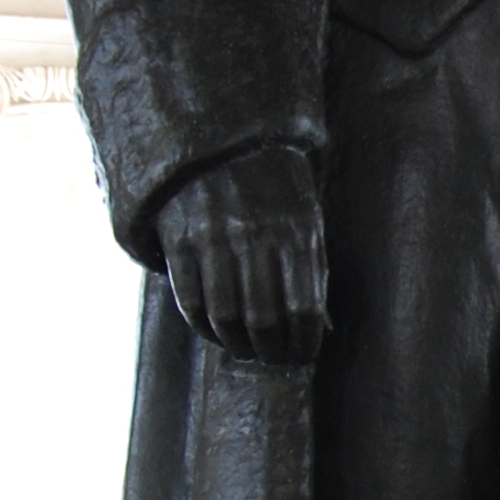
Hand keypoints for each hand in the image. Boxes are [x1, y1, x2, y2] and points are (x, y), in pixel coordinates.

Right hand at [156, 146, 328, 362]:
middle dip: (271, 351)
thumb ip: (312, 271)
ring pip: (224, 317)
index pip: (304, 310)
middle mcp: (255, 237)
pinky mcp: (179, 239)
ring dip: (237, 345)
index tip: (302, 355)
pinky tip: (217, 333)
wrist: (220, 140)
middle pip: (264, 320)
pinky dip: (204, 328)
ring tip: (246, 350)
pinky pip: (190, 301)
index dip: (303, 344)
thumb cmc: (273, 187)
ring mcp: (213, 238)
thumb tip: (320, 330)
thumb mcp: (305, 219)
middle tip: (273, 359)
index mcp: (296, 232)